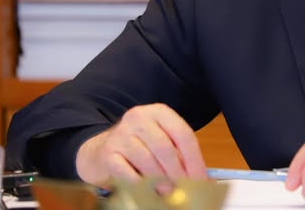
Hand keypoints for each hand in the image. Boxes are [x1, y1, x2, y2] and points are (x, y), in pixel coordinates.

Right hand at [75, 103, 206, 188]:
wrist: (100, 150)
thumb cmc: (139, 146)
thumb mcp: (161, 142)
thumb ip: (181, 156)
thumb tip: (204, 180)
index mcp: (158, 112)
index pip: (183, 133)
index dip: (194, 159)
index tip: (200, 178)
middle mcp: (138, 118)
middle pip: (165, 147)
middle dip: (179, 172)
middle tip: (187, 189)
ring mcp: (121, 134)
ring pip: (147, 160)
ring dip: (161, 180)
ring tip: (170, 193)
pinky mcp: (107, 153)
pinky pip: (127, 172)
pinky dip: (141, 184)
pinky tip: (149, 192)